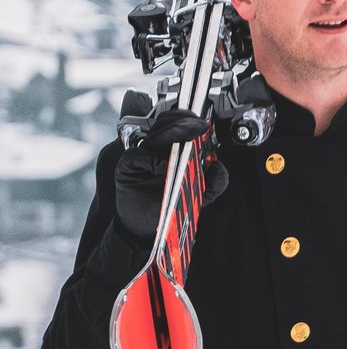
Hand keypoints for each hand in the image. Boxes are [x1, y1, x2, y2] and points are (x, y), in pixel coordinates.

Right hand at [114, 108, 227, 239]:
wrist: (152, 229)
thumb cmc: (174, 207)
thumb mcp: (201, 194)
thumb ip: (215, 181)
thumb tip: (219, 166)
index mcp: (174, 150)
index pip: (178, 125)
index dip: (189, 120)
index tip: (204, 124)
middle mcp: (157, 149)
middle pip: (165, 124)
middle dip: (182, 122)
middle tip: (197, 127)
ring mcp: (142, 157)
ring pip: (153, 136)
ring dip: (171, 134)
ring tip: (186, 138)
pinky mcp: (127, 168)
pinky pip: (135, 156)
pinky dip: (148, 157)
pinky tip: (160, 165)